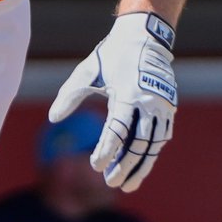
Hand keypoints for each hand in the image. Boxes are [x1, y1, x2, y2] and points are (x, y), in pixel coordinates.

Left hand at [48, 11, 176, 191]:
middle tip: (110, 182)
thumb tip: (52, 118)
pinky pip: (161, 137)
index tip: (96, 167)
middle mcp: (149, 103)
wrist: (145, 37)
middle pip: (139, 144)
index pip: (117, 131)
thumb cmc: (112, 56)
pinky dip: (151, 153)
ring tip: (128, 184)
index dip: (106, 151)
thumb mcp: (87, 72)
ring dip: (141, 166)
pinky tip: (140, 166)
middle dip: (125, 166)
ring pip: (153, 145)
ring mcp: (162, 106)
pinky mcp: (169, 108)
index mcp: (128, 94)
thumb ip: (70, 96)